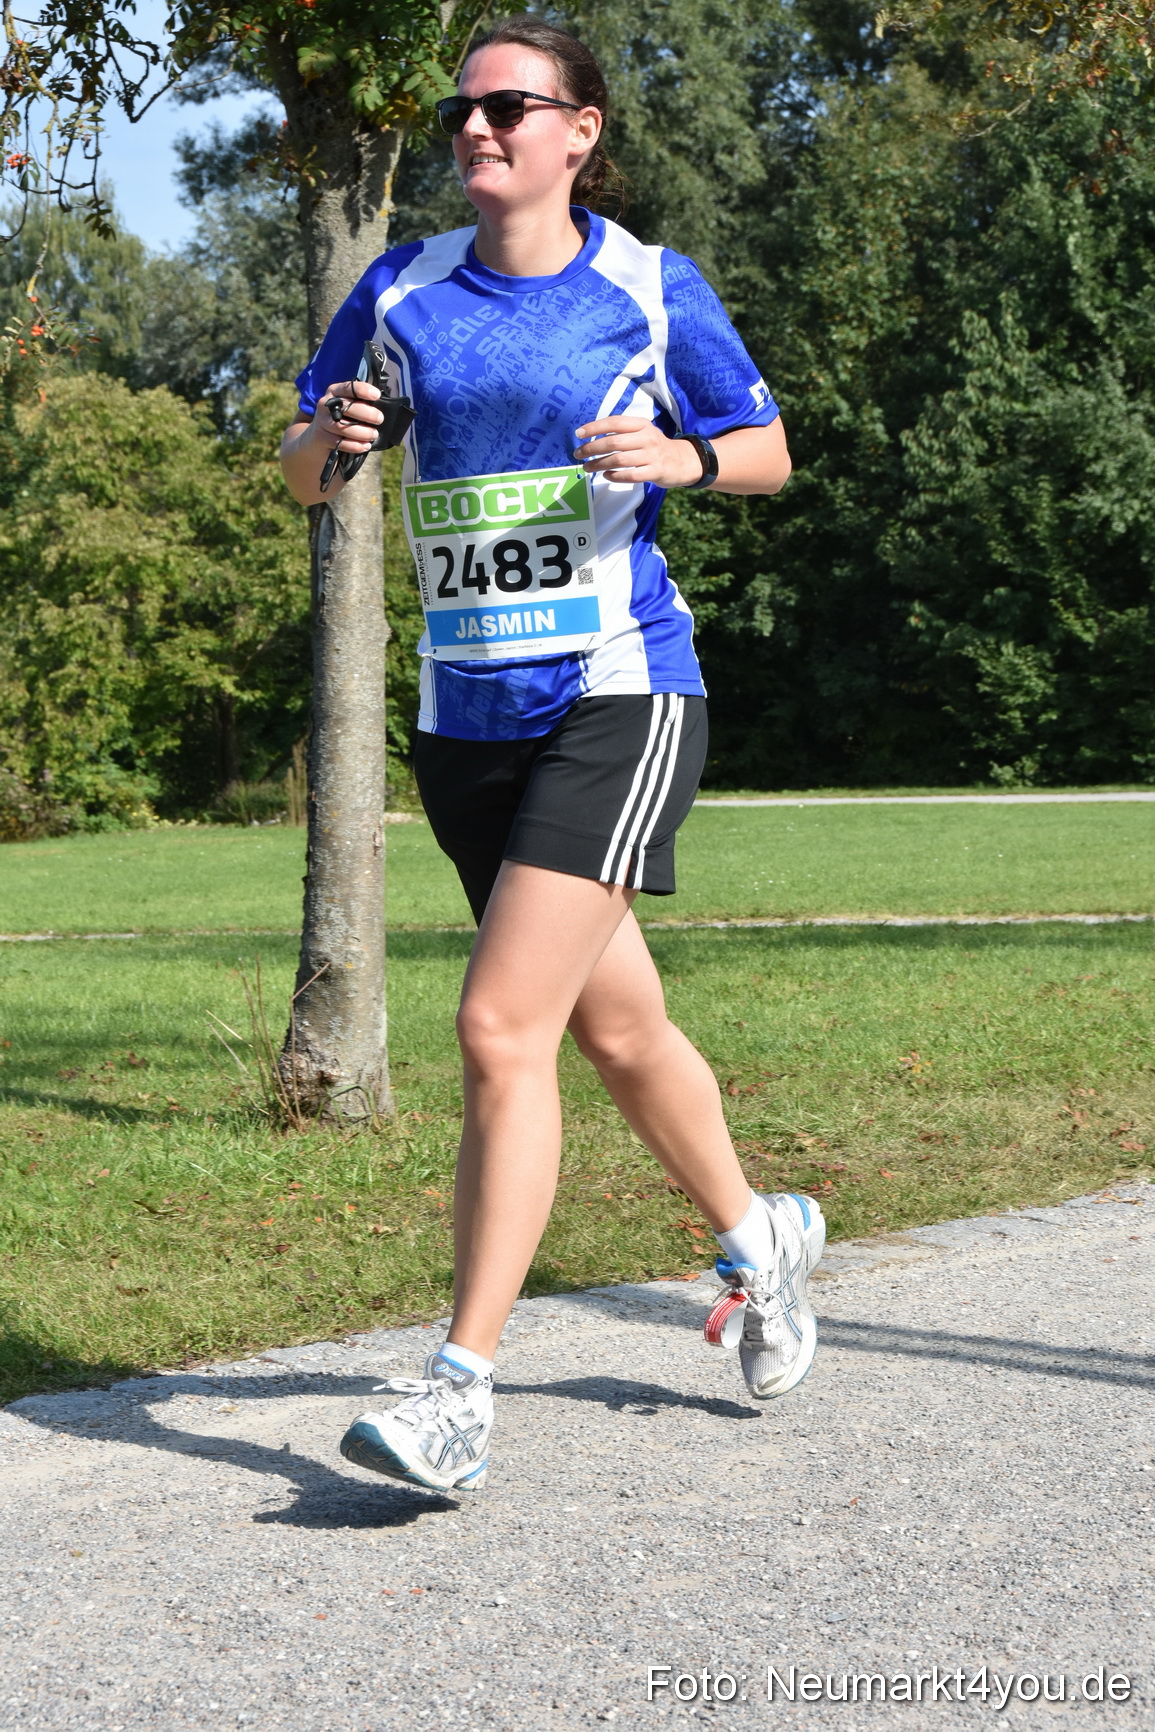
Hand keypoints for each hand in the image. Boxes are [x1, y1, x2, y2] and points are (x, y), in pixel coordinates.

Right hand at [315, 378, 383, 454]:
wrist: (317, 440)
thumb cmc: (341, 421)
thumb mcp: (348, 409)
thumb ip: (360, 404)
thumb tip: (383, 406)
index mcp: (334, 392)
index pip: (348, 387)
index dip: (362, 390)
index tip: (377, 395)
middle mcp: (325, 404)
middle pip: (346, 407)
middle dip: (366, 413)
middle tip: (380, 419)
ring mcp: (321, 421)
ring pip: (342, 426)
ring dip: (362, 432)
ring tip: (373, 435)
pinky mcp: (320, 437)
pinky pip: (339, 442)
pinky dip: (354, 445)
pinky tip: (365, 446)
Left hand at [573, 415, 703, 487]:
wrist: (683, 460)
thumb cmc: (655, 446)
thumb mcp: (643, 432)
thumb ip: (623, 432)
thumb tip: (593, 436)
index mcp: (642, 424)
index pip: (614, 422)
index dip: (595, 427)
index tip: (579, 434)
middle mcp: (647, 438)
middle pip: (614, 442)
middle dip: (592, 448)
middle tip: (578, 454)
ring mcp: (652, 456)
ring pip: (619, 460)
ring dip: (599, 464)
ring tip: (588, 467)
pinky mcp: (655, 472)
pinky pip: (630, 475)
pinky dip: (615, 476)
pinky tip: (606, 476)